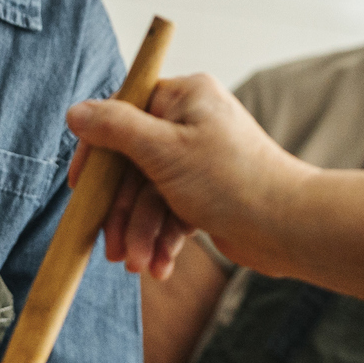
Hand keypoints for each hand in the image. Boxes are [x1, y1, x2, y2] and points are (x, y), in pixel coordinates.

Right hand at [66, 74, 313, 278]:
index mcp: (184, 97)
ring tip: (139, 263)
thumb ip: (115, 128)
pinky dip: (161, 239)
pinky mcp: (204, 193)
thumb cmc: (232, 181)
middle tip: (111, 247)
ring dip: (141, 231)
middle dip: (122, 211)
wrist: (287, 228)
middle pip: (132, 163)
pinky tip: (160, 265)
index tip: (81, 186)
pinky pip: (169, 213)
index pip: (121, 113)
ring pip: (148, 194)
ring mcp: (197, 159)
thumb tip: (76, 112)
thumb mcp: (163, 150)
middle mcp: (190, 122)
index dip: (97, 152)